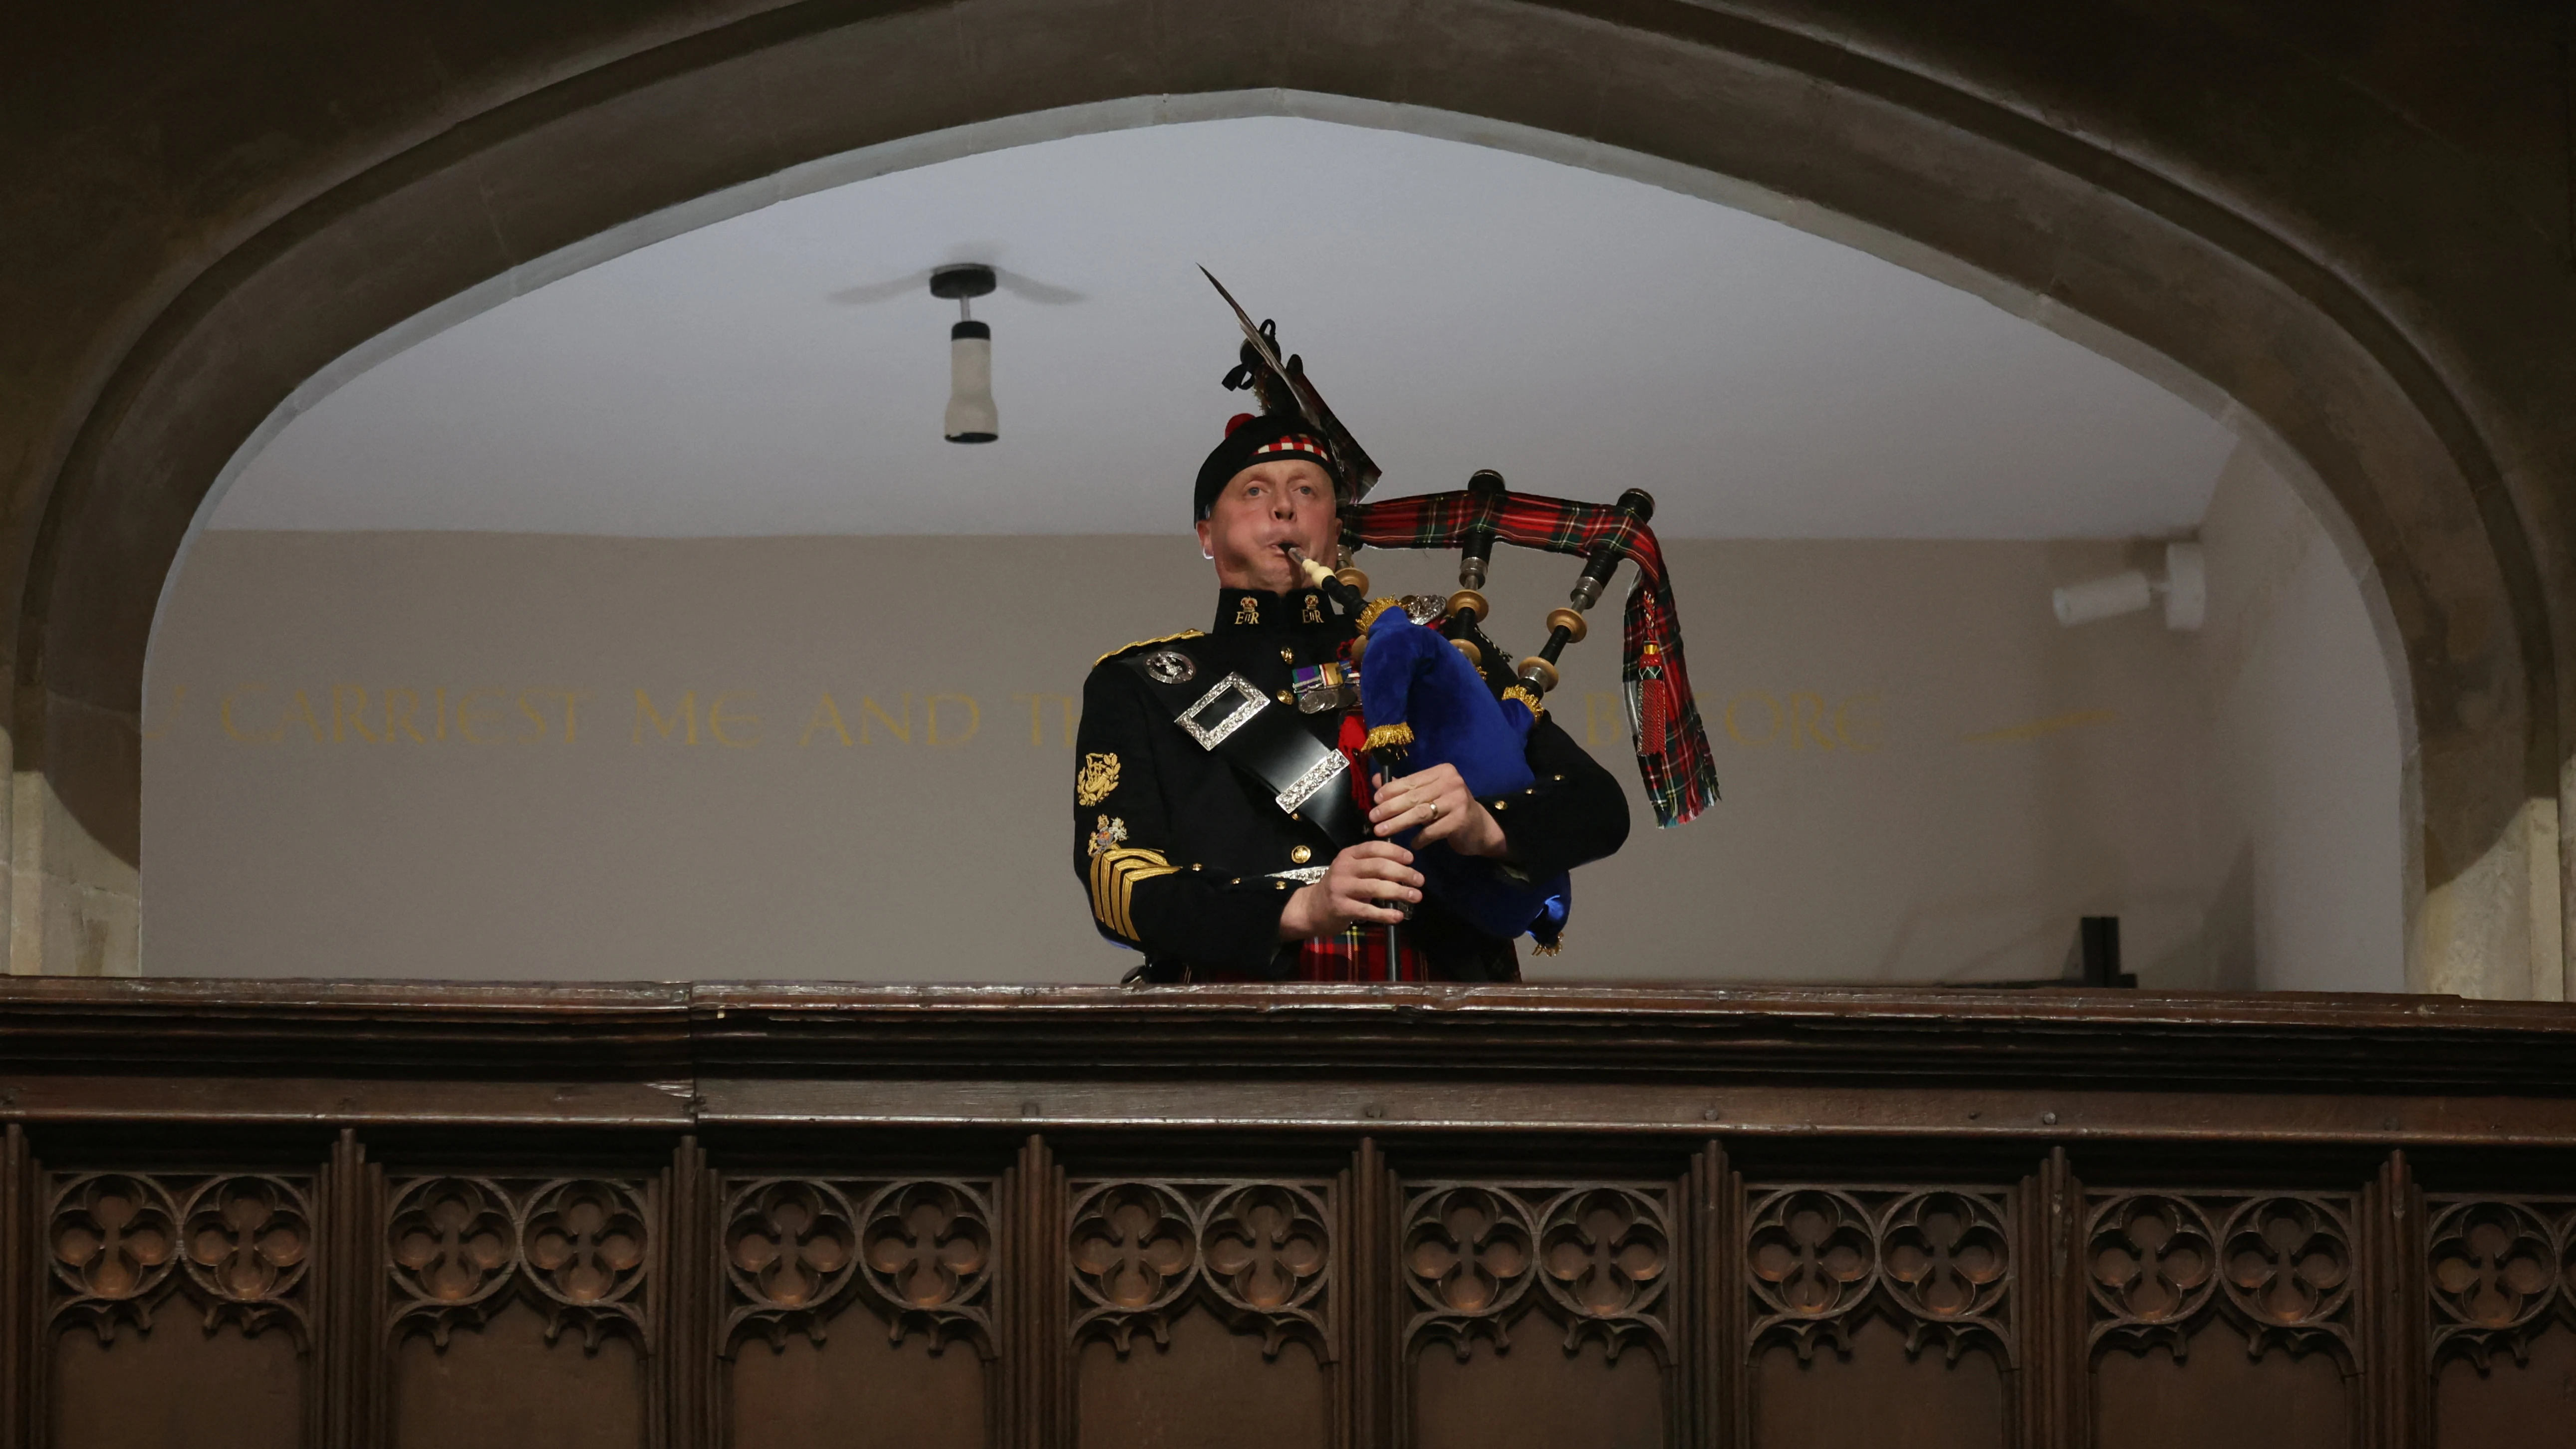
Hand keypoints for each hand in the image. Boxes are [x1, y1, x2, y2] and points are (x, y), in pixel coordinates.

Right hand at [1278, 842, 1421, 937]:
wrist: (1311, 909)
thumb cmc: (1339, 888)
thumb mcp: (1351, 870)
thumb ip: (1371, 865)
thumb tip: (1405, 866)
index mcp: (1348, 855)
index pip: (1374, 848)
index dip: (1395, 852)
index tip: (1411, 860)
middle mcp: (1344, 868)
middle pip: (1379, 866)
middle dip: (1404, 873)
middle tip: (1420, 880)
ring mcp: (1341, 888)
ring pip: (1376, 887)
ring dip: (1400, 892)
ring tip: (1416, 897)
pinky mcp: (1341, 908)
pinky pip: (1367, 910)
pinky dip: (1385, 914)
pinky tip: (1398, 916)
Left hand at [1370, 763, 1508, 858]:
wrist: (1479, 828)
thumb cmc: (1449, 809)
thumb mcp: (1428, 794)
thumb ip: (1405, 787)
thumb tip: (1375, 780)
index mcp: (1442, 771)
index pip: (1411, 780)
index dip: (1390, 790)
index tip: (1375, 801)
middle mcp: (1452, 782)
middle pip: (1413, 796)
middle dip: (1390, 808)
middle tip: (1372, 818)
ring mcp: (1457, 801)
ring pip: (1420, 813)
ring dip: (1398, 823)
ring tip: (1381, 830)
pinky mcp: (1460, 820)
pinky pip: (1432, 830)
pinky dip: (1420, 838)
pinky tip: (1411, 844)